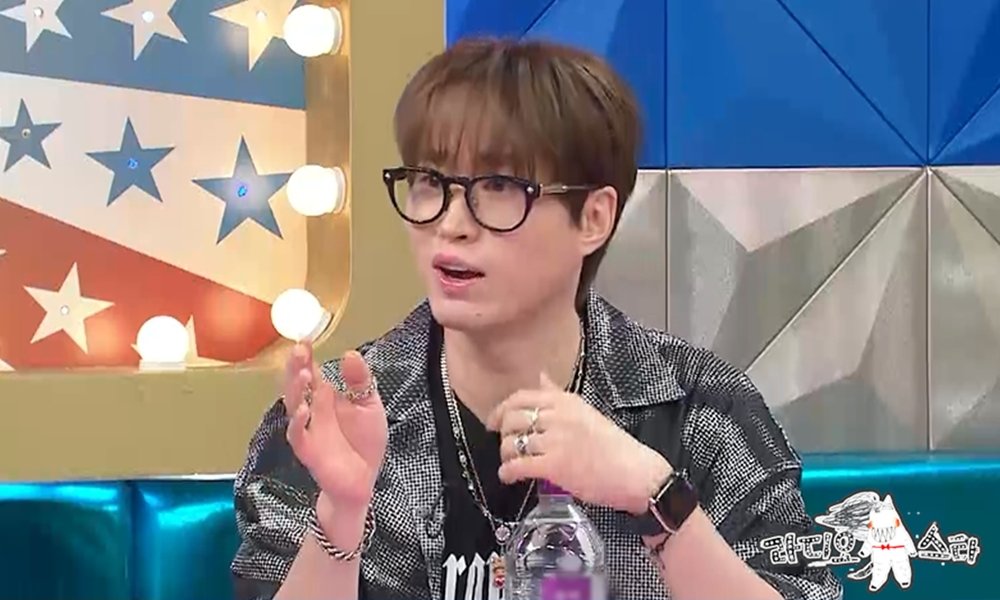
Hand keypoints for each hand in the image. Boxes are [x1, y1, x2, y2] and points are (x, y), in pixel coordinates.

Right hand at [282, 343, 387, 511]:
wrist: (363, 480)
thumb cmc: (364, 442)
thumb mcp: (369, 405)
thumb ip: (360, 381)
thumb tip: (350, 353)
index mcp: (325, 397)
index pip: (312, 371)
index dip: (306, 355)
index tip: (305, 336)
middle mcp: (313, 409)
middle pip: (298, 384)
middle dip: (296, 366)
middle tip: (299, 348)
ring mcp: (308, 429)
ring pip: (293, 405)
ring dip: (296, 389)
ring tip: (305, 372)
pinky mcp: (309, 450)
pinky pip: (298, 435)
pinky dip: (298, 422)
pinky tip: (303, 410)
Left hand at [487, 373, 671, 514]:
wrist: (636, 473)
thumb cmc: (615, 446)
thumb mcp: (586, 411)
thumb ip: (559, 395)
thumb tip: (540, 376)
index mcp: (566, 401)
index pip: (522, 397)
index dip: (502, 409)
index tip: (494, 420)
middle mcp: (558, 416)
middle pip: (512, 418)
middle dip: (502, 433)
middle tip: (504, 443)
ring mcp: (555, 441)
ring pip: (512, 442)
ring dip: (505, 454)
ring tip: (509, 462)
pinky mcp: (554, 466)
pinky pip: (518, 465)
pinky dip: (507, 472)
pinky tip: (509, 477)